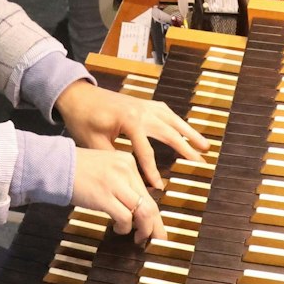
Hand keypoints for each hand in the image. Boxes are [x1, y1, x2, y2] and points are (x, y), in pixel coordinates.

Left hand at [55, 82, 208, 188]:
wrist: (77, 95)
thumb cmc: (83, 119)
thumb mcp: (94, 143)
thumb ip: (114, 159)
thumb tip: (129, 179)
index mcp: (129, 121)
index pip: (146, 152)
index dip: (152, 172)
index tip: (159, 188)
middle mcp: (141, 111)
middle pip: (169, 132)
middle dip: (185, 148)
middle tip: (200, 162)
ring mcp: (144, 105)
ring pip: (173, 119)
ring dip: (189, 132)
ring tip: (205, 146)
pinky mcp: (143, 103)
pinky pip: (166, 112)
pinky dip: (178, 121)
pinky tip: (186, 129)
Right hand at [71, 148, 163, 244]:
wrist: (57, 165)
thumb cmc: (78, 170)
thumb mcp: (107, 168)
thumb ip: (123, 182)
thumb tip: (135, 206)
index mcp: (128, 162)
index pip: (148, 192)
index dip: (154, 213)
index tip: (156, 226)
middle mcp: (126, 170)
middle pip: (150, 203)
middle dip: (156, 226)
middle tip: (157, 239)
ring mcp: (115, 182)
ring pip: (143, 212)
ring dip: (143, 230)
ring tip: (138, 238)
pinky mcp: (104, 195)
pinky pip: (125, 217)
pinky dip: (124, 227)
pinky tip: (118, 228)